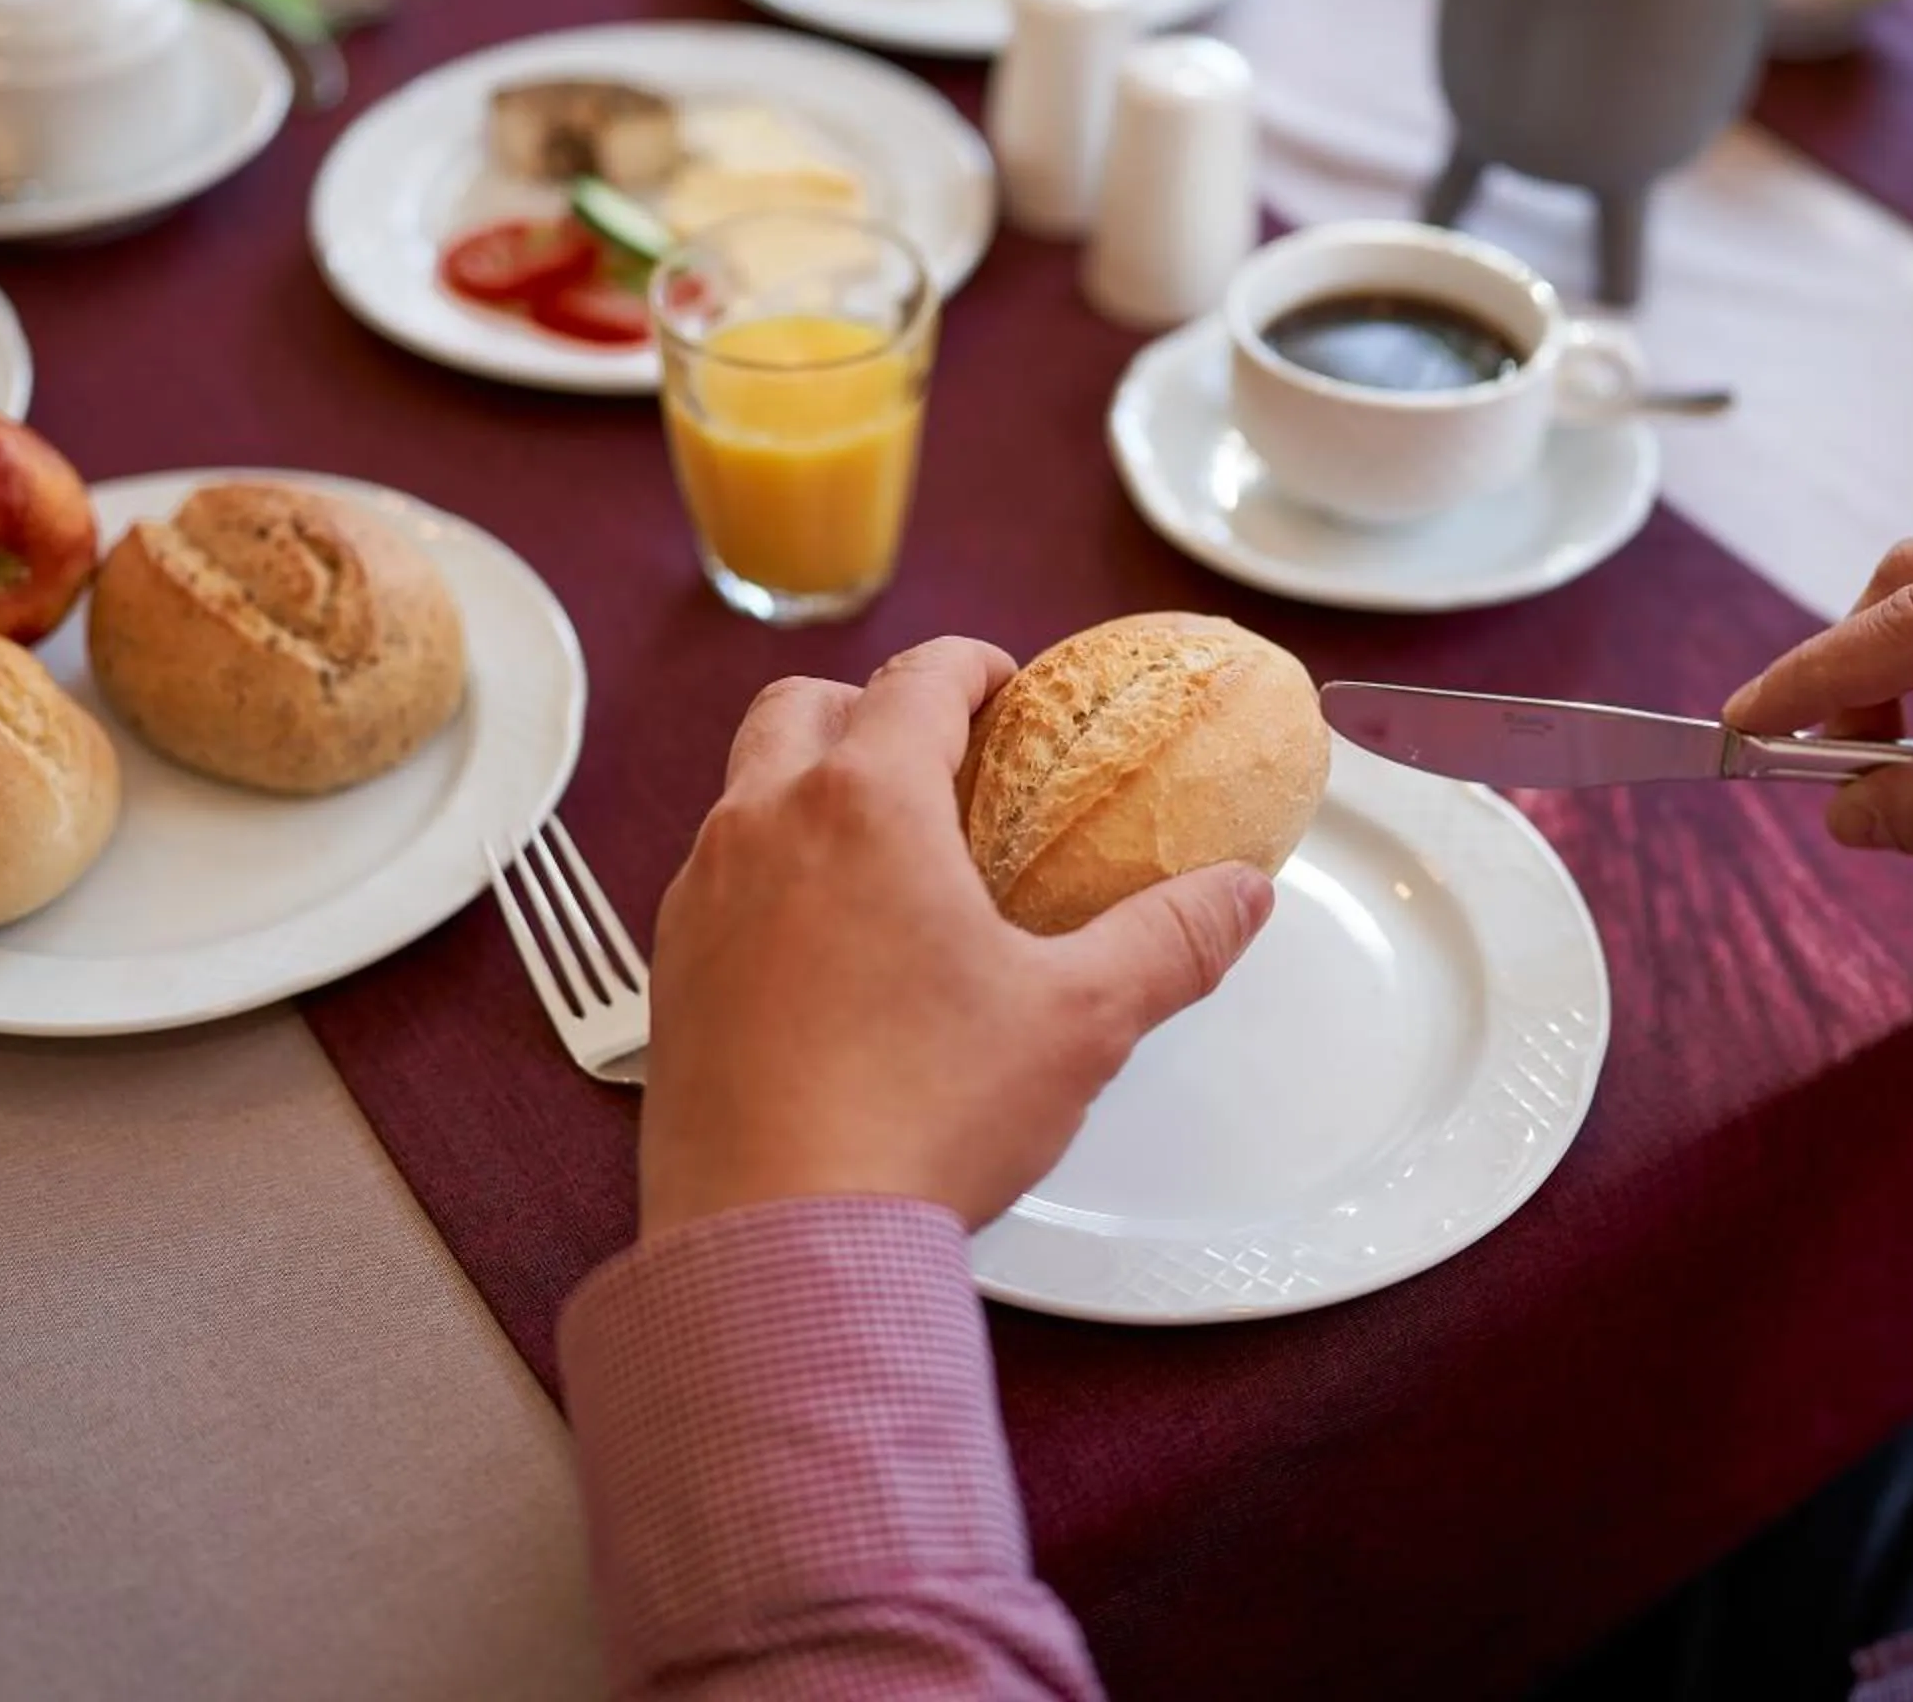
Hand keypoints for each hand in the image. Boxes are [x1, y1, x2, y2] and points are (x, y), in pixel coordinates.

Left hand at [638, 638, 1276, 1235]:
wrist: (778, 1242)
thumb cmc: (926, 1116)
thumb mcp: (1080, 1022)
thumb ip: (1171, 941)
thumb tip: (1244, 893)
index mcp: (864, 804)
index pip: (919, 677)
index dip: (975, 669)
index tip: (1011, 695)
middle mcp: (762, 826)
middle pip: (805, 707)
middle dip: (873, 711)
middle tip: (944, 767)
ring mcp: (698, 899)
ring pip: (746, 792)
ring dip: (811, 791)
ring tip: (889, 863)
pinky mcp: (668, 976)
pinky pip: (715, 882)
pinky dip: (769, 877)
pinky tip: (828, 953)